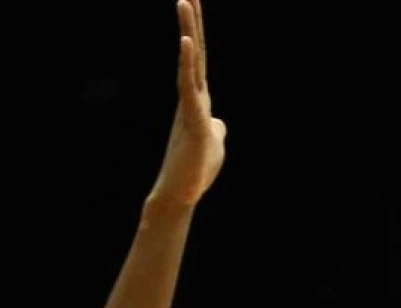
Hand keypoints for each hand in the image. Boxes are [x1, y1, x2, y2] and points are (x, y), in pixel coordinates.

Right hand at [149, 0, 225, 209]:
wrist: (181, 195)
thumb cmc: (195, 170)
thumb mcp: (214, 144)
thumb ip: (216, 128)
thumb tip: (218, 121)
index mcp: (198, 100)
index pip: (199, 61)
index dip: (197, 35)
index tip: (194, 7)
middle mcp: (191, 98)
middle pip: (194, 53)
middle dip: (192, 23)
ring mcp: (190, 107)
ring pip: (190, 63)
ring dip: (188, 32)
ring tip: (184, 2)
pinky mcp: (192, 121)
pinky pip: (188, 87)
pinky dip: (188, 65)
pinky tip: (186, 42)